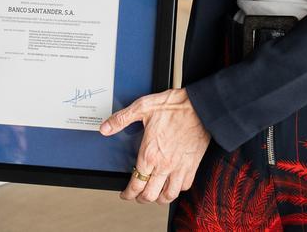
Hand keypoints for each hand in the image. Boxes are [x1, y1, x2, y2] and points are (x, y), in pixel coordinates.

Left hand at [99, 88, 209, 203]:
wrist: (201, 108)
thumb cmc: (174, 106)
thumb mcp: (142, 107)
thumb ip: (121, 119)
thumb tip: (105, 128)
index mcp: (150, 153)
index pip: (135, 184)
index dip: (128, 193)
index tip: (125, 194)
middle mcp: (164, 165)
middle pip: (150, 195)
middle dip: (140, 199)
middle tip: (137, 196)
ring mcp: (179, 168)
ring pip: (168, 196)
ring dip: (158, 199)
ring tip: (154, 195)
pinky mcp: (192, 166)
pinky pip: (184, 187)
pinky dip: (176, 190)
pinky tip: (172, 185)